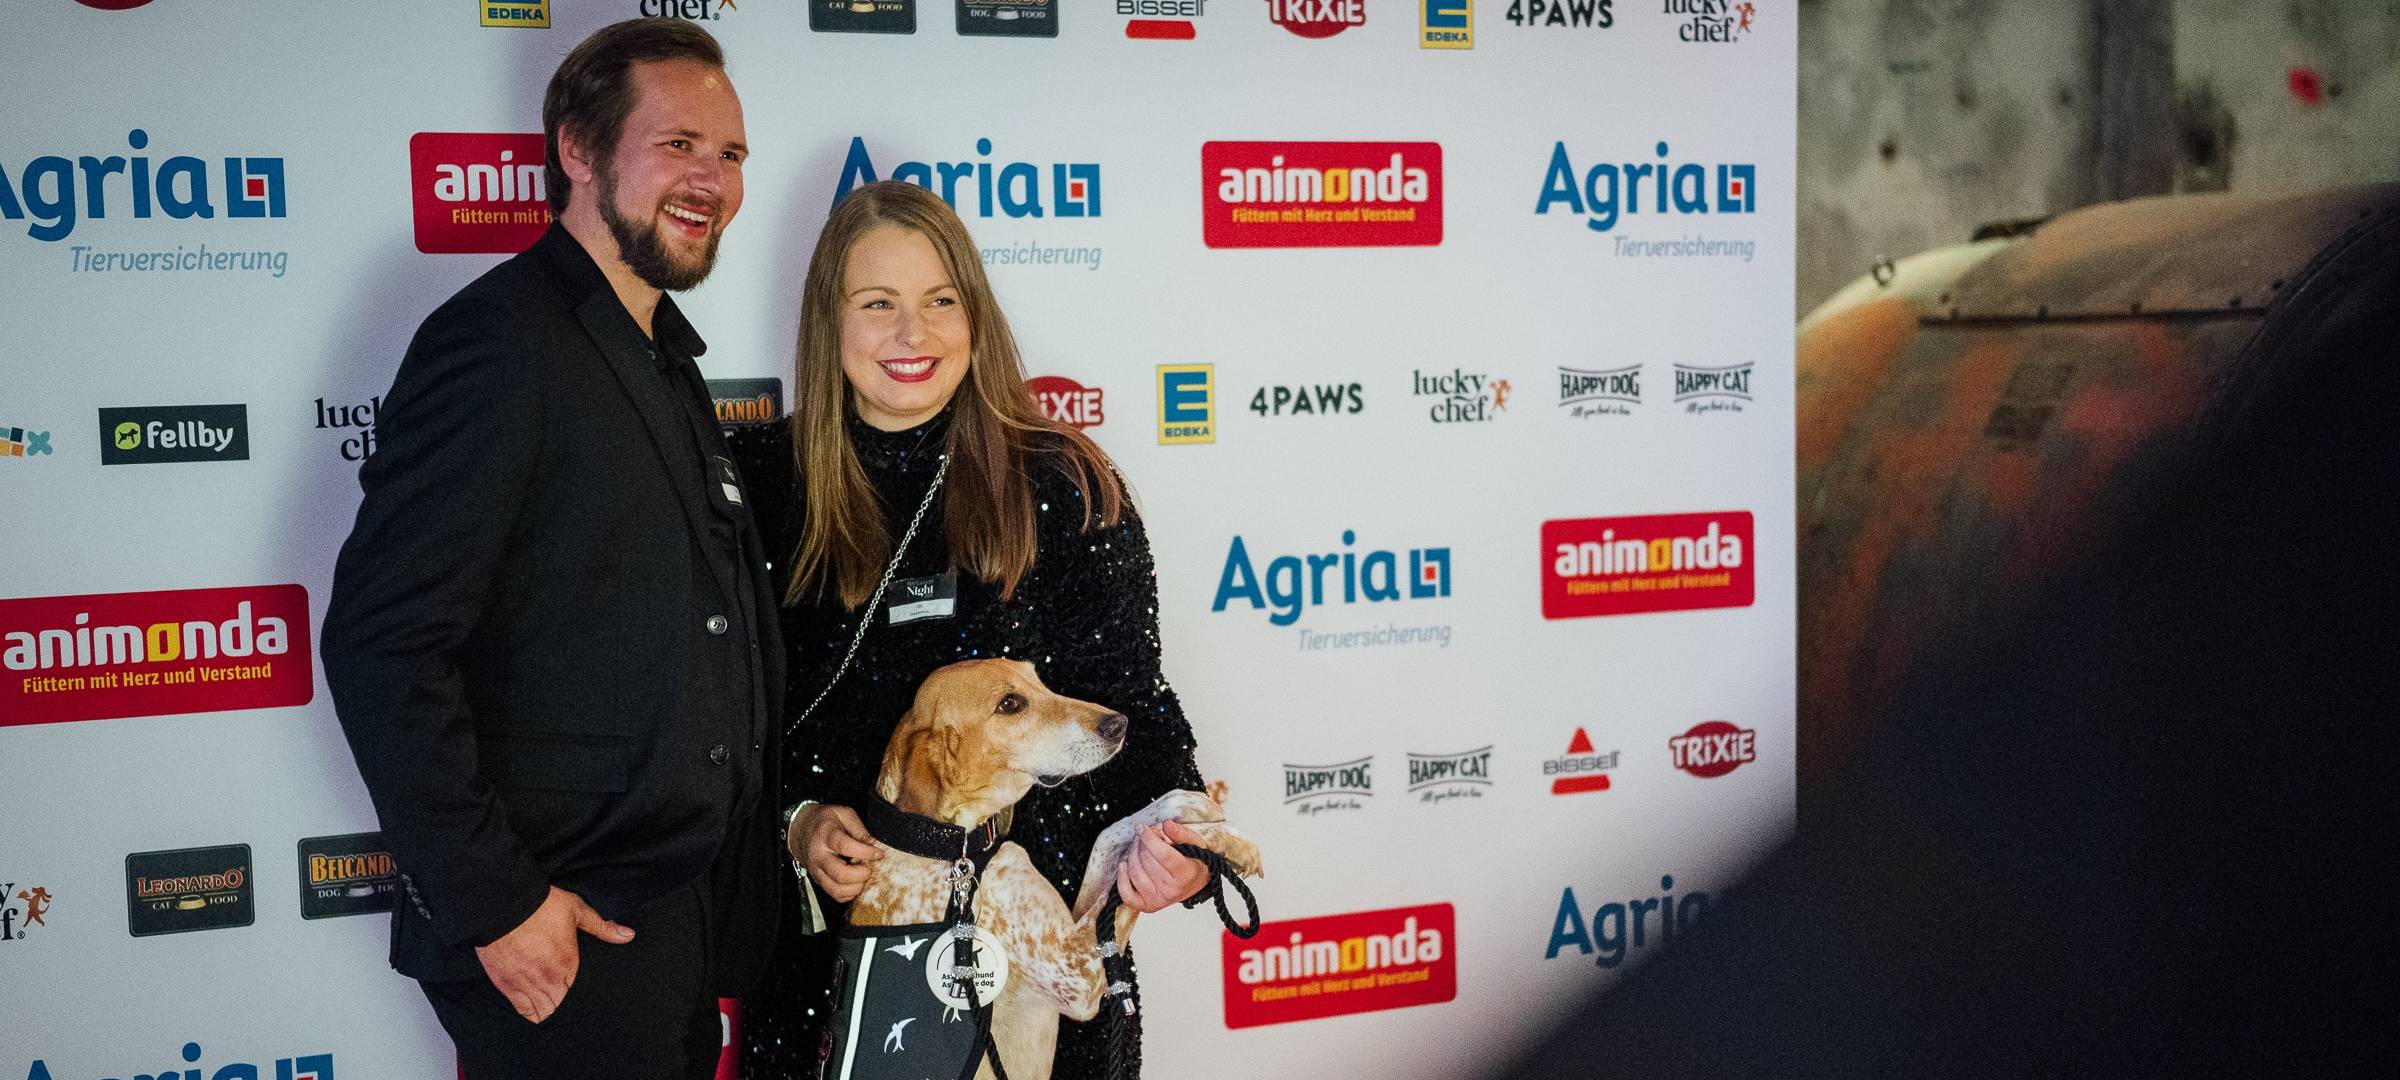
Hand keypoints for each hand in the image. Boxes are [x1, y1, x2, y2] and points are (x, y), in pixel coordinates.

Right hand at [474, 885, 634, 1023]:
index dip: (578, 990)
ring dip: (548, 1008)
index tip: (575, 986)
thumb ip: (602, 927)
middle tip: (563, 995)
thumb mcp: (577, 910)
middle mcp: (549, 978)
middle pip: (562, 1005)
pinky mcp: (507, 986)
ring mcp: (527, 984)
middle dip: (564, 1002)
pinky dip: (529, 1012)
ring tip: (549, 1001)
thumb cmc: (541, 905)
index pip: (579, 992)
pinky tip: (534, 1007)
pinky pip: (523, 1011)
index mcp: (569, 963)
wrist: (504, 904)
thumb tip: (629, 935)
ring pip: (544, 1012)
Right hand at [794, 803, 882, 902]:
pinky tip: (855, 883)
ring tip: (863, 876)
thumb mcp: (842, 814)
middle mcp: (819, 856)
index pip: (846, 847)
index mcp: (826, 835)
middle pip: (840, 874)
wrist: (799, 828)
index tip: (879, 854)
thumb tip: (873, 843)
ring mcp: (817, 870)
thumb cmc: (823, 821)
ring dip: (855, 887)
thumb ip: (859, 828)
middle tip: (870, 868)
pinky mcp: (818, 880)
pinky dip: (848, 894)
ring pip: (836, 889)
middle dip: (861, 875)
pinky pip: (834, 894)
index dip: (866, 852)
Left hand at [1115, 821, 1211, 913]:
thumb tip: (1166, 824)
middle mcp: (1172, 890)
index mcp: (1185, 873)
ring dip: (1131, 855)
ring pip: (1135, 873)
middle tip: (1142, 834)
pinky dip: (1121, 878)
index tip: (1142, 827)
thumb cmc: (1193, 860)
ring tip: (1136, 845)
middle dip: (1141, 843)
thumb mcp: (1194, 842)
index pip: (1163, 854)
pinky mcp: (1148, 906)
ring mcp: (1159, 900)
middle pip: (1147, 861)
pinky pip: (1127, 894)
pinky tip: (1123, 865)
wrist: (1195, 883)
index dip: (1149, 838)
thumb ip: (1180, 832)